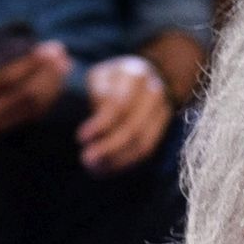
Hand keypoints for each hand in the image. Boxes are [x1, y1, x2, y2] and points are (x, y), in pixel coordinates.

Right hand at [0, 41, 71, 132]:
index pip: (6, 80)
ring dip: (52, 85)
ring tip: (65, 63)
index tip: (48, 49)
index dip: (30, 64)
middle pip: (25, 95)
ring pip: (32, 108)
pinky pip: (32, 116)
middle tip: (61, 51)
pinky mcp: (4, 132)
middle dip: (47, 73)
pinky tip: (57, 81)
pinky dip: (48, 97)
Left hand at [77, 55, 171, 174]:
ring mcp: (163, 111)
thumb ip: (95, 95)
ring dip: (117, 159)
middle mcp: (154, 92)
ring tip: (94, 168)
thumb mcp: (98, 79)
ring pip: (142, 143)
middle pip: (133, 127)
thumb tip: (88, 128)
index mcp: (134, 75)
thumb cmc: (109, 82)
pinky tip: (107, 167)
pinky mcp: (164, 128)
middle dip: (108, 147)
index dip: (99, 124)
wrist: (140, 81)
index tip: (80, 138)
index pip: (118, 105)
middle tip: (86, 160)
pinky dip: (126, 161)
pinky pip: (147, 150)